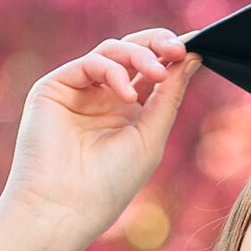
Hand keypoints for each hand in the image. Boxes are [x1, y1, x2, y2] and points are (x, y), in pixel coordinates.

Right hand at [4, 26, 203, 245]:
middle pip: (132, 52)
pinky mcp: (54, 87)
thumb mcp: (151, 136)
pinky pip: (89, 63)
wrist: (66, 206)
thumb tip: (193, 57)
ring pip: (112, 51)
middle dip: (157, 44)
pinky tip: (128, 95)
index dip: (171, 56)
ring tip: (157, 74)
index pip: (151, 70)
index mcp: (127, 110)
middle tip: (178, 50)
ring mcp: (78, 90)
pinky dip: (112, 71)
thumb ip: (170, 96)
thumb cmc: (110, 183)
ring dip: (139, 56)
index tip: (195, 48)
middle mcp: (102, 96)